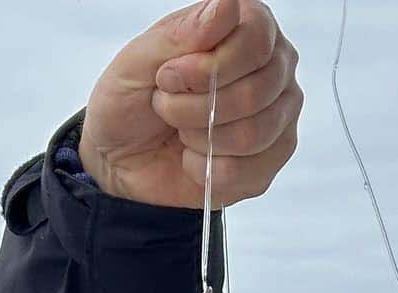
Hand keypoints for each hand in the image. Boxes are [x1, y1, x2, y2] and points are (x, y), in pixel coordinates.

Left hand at [79, 0, 300, 208]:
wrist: (119, 156)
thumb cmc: (131, 99)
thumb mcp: (139, 59)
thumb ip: (184, 31)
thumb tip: (227, 5)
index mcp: (248, 26)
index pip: (256, 40)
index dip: (209, 67)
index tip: (168, 76)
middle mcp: (274, 65)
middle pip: (257, 91)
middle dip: (195, 108)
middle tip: (166, 106)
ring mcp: (279, 113)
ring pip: (254, 134)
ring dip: (200, 138)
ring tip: (180, 130)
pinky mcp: (270, 158)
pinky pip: (248, 171)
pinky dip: (206, 169)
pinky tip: (194, 156)